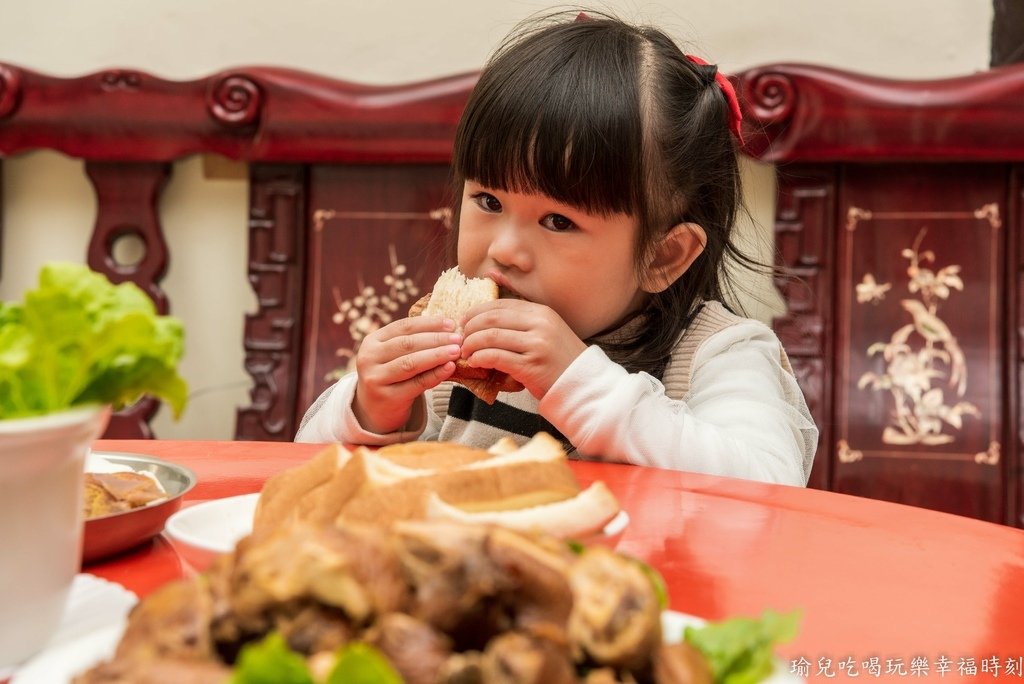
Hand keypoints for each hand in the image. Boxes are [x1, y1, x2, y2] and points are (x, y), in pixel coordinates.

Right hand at [352, 315, 462, 433]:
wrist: (374, 410)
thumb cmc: (391, 376)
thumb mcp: (392, 356)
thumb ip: (412, 342)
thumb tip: (447, 329)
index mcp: (372, 341)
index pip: (403, 327)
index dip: (429, 324)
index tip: (451, 323)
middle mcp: (369, 358)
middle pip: (408, 344)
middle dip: (436, 339)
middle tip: (458, 338)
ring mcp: (376, 378)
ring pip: (411, 363)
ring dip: (437, 355)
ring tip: (456, 351)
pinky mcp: (387, 397)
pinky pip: (417, 384)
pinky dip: (435, 375)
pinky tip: (449, 368)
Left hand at [460, 299, 587, 398]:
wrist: (582, 386)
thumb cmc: (560, 362)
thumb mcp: (547, 333)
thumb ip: (523, 325)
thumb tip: (486, 321)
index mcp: (542, 313)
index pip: (501, 304)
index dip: (477, 311)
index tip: (464, 321)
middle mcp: (540, 324)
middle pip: (492, 318)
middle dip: (470, 327)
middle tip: (461, 338)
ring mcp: (537, 344)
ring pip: (491, 336)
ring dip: (472, 343)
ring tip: (465, 352)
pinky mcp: (531, 366)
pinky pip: (496, 356)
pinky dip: (480, 358)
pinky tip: (475, 362)